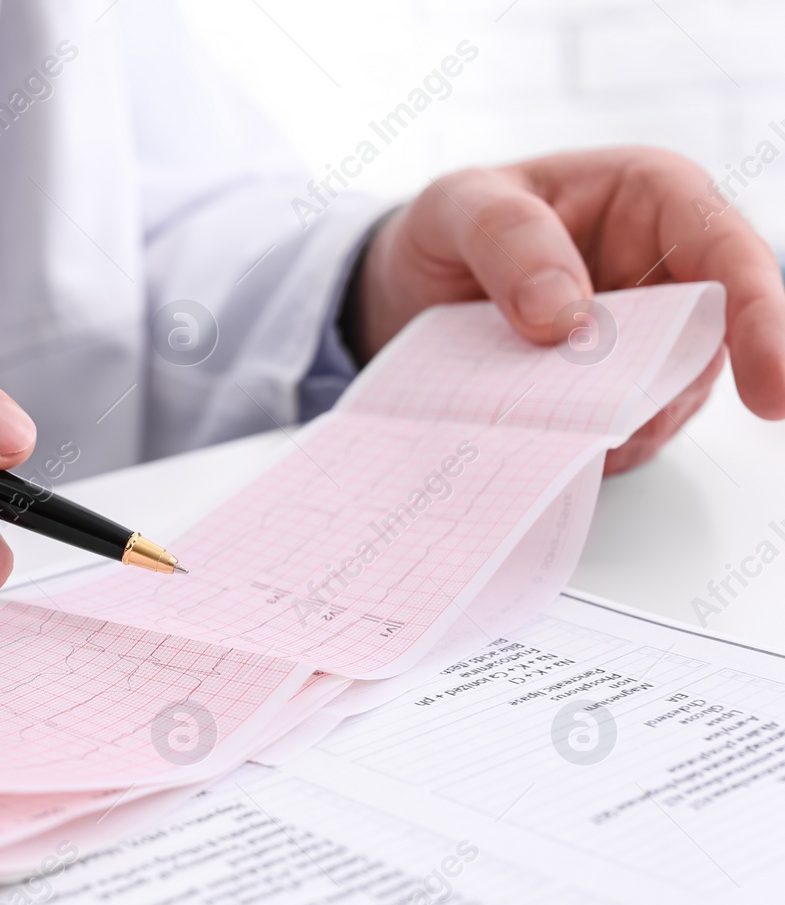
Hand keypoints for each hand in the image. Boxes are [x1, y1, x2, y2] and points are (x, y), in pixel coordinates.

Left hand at [348, 147, 784, 473]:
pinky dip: (596, 447)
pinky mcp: (618, 390)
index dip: (761, 320)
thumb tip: (564, 315)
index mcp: (656, 198)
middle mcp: (668, 270)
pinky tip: (553, 444)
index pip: (731, 254)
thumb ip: (506, 239)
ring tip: (557, 427)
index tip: (768, 392)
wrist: (412, 282)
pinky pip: (628, 432)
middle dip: (669, 393)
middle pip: (711, 343)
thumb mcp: (458, 205)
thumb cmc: (453, 223)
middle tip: (612, 426)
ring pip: (672, 398)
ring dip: (624, 425)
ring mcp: (648, 337)